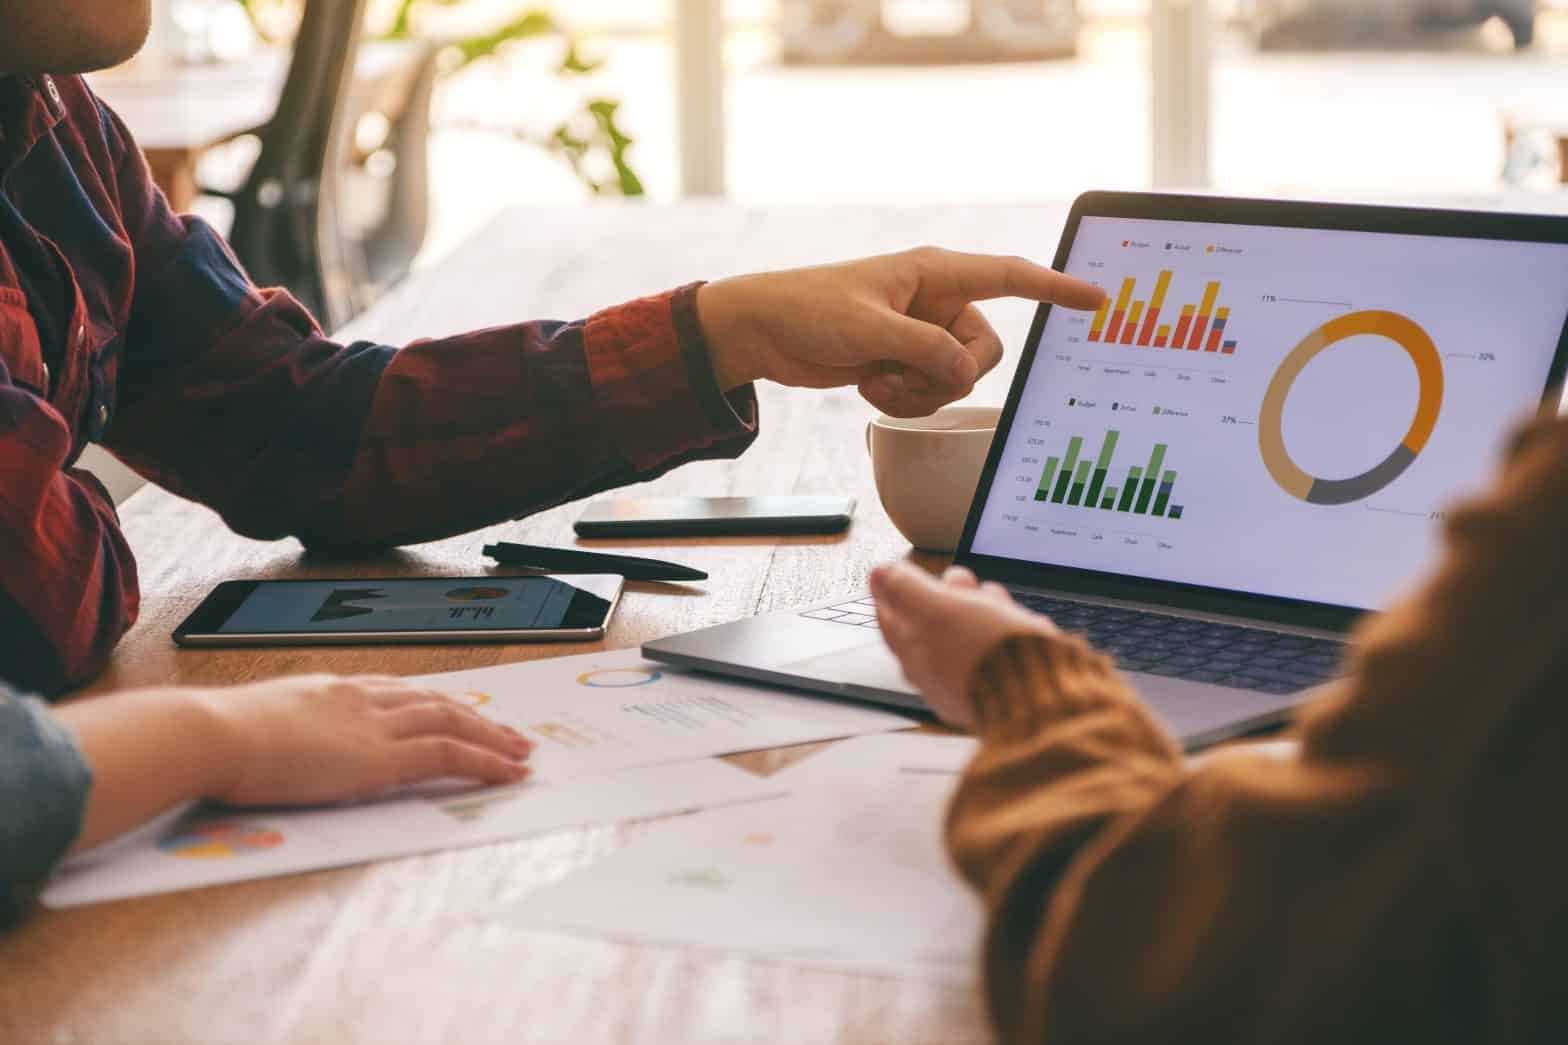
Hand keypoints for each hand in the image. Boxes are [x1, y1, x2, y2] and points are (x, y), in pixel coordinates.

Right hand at [202, 674, 532, 805]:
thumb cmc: (212, 737)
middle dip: (476, 716)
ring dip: (492, 737)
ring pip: (452, 721)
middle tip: (508, 733)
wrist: (210, 734)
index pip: (397, 691)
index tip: (456, 711)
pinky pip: (449, 754)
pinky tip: (508, 772)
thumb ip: (278, 731)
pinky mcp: (381, 758)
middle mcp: (361, 699)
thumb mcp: (252, 725)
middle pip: (434, 701)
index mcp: (331, 689)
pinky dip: (485, 761)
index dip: (433, 702)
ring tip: (520, 753)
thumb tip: (269, 746)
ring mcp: (374, 725)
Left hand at [697, 247, 1105, 417]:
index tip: (1097, 299)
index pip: (1010, 277)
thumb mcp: (869, 329)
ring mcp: (921, 335)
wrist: (764, 331)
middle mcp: (936, 302)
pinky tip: (867, 386)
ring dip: (918, 391)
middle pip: (984, 351)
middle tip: (901, 371)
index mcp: (935, 273)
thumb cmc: (808, 310)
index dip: (1056, 288)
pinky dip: (902, 400)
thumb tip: (966, 373)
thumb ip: (925, 350)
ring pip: (957, 379)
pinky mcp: (904, 362)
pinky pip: (930, 395)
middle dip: (947, 374)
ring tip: (875, 377)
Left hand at [871, 563, 1058, 728]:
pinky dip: (999, 625)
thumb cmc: (983, 654)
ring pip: (965, 632)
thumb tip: (879, 574)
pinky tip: (1010, 615)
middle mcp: (937, 674)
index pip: (890, 620)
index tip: (890, 572)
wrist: (1038, 693)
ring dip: (976, 605)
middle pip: (930, 625)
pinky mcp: (1000, 682)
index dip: (890, 591)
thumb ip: (905, 590)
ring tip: (989, 592)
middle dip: (944, 594)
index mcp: (912, 656)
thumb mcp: (937, 609)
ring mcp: (968, 680)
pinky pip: (993, 646)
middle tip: (956, 578)